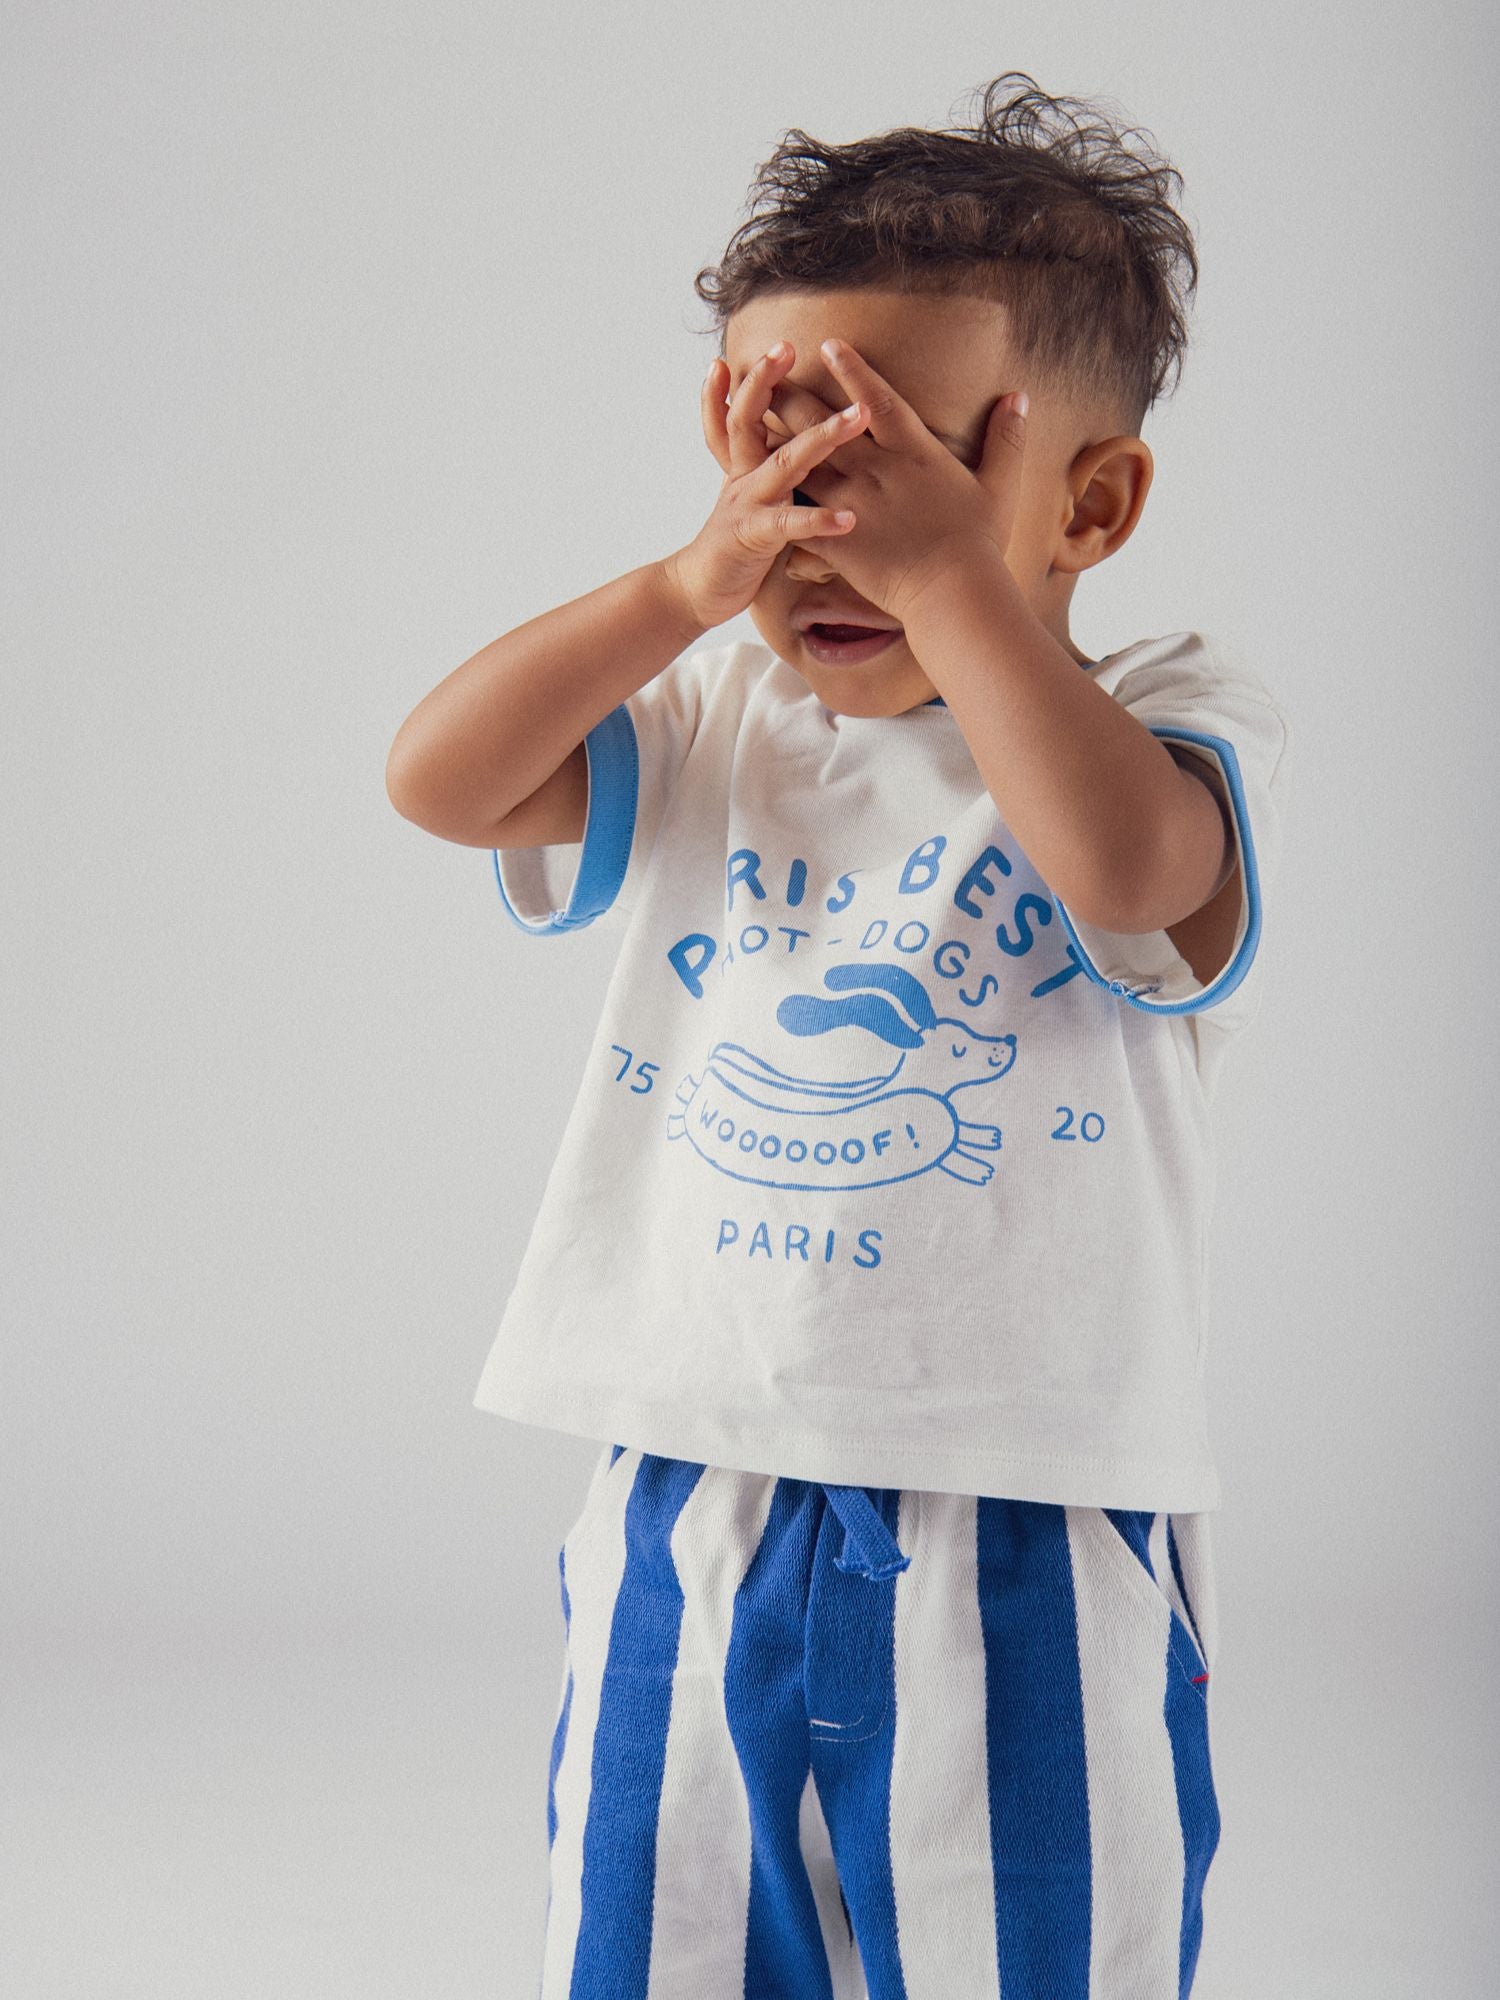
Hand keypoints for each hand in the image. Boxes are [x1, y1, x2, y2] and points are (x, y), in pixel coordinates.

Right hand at [665, 343, 870, 629]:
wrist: (700, 591)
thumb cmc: (736, 545)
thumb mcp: (752, 497)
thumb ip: (771, 469)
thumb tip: (796, 444)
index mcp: (744, 465)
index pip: (741, 410)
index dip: (752, 379)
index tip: (774, 344)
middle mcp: (743, 477)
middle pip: (749, 419)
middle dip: (766, 381)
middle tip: (788, 345)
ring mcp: (748, 505)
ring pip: (784, 462)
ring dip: (822, 437)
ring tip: (857, 416)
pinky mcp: (756, 538)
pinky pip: (791, 525)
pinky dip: (820, 521)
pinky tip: (849, 518)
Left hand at [769, 337, 1028, 628]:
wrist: (955, 595)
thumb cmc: (980, 544)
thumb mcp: (1001, 486)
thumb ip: (1006, 439)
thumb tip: (1019, 398)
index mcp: (915, 453)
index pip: (880, 400)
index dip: (853, 371)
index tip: (828, 344)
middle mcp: (878, 470)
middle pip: (827, 423)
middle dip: (795, 393)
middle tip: (767, 370)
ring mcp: (853, 504)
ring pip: (804, 462)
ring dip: (774, 438)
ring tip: (747, 419)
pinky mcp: (837, 539)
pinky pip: (798, 514)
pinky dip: (774, 498)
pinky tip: (748, 486)